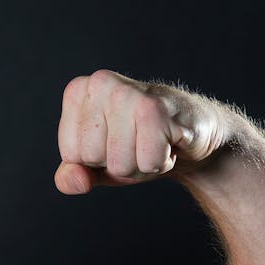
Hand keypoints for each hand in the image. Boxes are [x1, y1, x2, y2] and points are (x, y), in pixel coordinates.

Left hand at [55, 70, 232, 194]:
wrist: (192, 134)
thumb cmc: (137, 145)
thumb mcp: (96, 165)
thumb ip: (71, 177)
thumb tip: (75, 181)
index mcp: (78, 91)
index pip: (72, 154)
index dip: (95, 161)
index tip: (115, 142)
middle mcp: (101, 83)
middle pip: (92, 158)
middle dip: (118, 162)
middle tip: (138, 142)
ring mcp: (128, 93)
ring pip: (119, 163)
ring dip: (141, 164)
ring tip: (153, 141)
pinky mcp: (158, 109)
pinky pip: (147, 162)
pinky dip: (160, 163)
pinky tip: (169, 142)